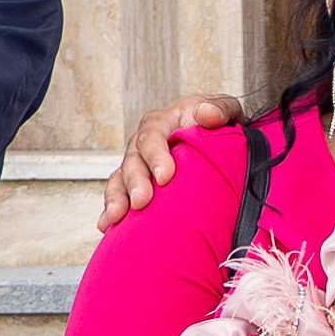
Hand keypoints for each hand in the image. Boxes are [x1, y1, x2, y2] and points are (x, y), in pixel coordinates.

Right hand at [104, 92, 248, 227]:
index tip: (165, 177)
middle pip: (133, 160)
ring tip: (118, 217)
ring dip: (117, 198)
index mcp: (163, 122)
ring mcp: (138, 165)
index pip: (152, 136)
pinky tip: (108, 226)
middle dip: (135, 182)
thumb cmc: (219, 127)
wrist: (218, 145)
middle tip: (142, 202)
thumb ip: (220, 109)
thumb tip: (207, 115)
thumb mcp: (226, 111)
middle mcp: (144, 143)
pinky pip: (119, 196)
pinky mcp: (135, 185)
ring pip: (120, 179)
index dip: (156, 156)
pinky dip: (111, 211)